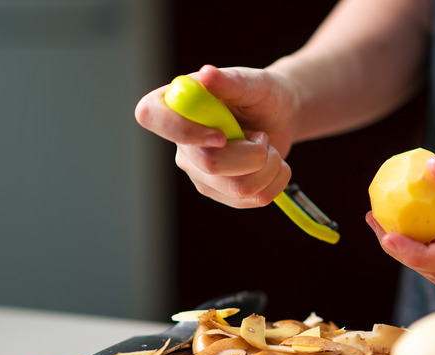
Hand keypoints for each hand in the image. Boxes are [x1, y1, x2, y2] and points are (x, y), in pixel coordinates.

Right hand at [135, 65, 296, 207]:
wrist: (282, 119)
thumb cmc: (264, 95)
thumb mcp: (254, 82)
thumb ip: (230, 81)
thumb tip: (207, 74)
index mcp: (179, 104)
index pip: (152, 117)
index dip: (183, 130)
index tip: (221, 135)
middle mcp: (183, 142)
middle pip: (210, 164)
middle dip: (253, 153)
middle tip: (262, 136)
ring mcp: (199, 171)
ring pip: (238, 188)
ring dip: (270, 167)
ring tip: (269, 148)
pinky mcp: (220, 191)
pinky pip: (252, 199)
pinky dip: (275, 182)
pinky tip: (272, 165)